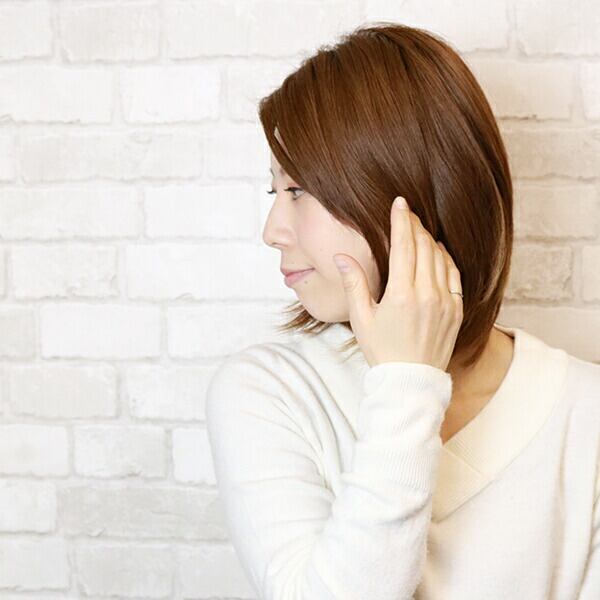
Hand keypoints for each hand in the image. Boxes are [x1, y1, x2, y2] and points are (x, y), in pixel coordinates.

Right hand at [332, 196, 463, 370]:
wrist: (411, 381)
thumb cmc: (382, 351)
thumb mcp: (361, 319)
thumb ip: (353, 284)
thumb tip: (341, 258)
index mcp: (402, 294)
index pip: (404, 245)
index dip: (401, 220)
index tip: (399, 202)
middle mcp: (428, 294)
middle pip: (424, 246)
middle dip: (415, 225)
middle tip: (406, 213)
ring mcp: (446, 302)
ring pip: (440, 257)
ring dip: (429, 239)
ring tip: (417, 230)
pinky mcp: (457, 310)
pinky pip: (455, 274)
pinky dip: (445, 257)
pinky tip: (436, 252)